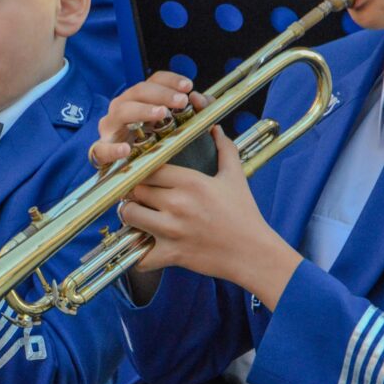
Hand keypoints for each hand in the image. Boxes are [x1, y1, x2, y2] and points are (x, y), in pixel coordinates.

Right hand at [90, 72, 207, 166]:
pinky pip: (101, 149)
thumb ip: (196, 112)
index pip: (153, 81)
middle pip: (138, 91)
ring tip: (162, 114)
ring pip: (121, 111)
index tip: (189, 86)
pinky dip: (112, 149)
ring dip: (142, 110)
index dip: (170, 80)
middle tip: (181, 101)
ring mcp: (111, 128)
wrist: (136, 175)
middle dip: (161, 94)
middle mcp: (123, 108)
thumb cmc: (157, 146)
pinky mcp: (101, 151)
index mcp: (140, 100)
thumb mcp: (179, 128)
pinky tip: (126, 150)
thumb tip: (202, 98)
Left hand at [123, 126, 301, 310]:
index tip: (142, 173)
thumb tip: (216, 128)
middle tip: (138, 194)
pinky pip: (140, 254)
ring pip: (129, 214)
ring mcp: (172, 230)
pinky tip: (144, 246)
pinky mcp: (171, 254)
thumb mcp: (235, 177)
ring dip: (130, 214)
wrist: (254, 252)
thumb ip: (224, 149)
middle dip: (133, 190)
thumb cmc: (244, 214)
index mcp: (191, 182)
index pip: (148, 167)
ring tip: (138, 215)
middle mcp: (177, 203)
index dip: (141, 169)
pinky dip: (138, 253)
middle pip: (134, 188)